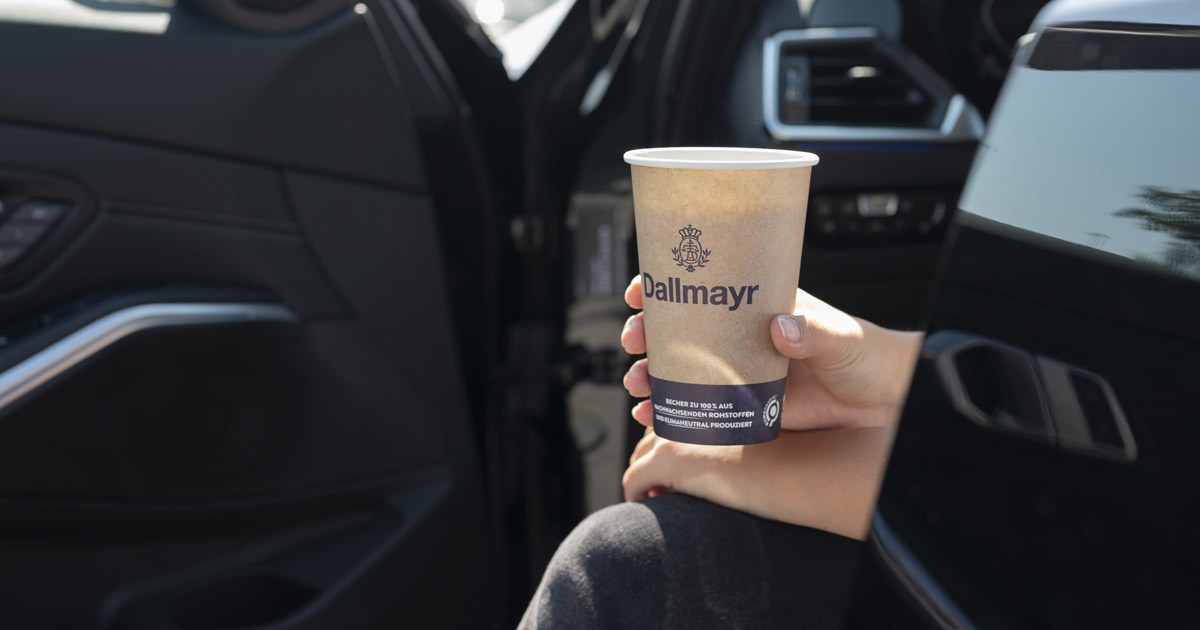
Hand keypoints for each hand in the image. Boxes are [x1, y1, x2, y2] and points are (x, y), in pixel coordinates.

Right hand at [618, 275, 921, 537]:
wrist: (883, 403)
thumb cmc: (867, 356)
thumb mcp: (842, 338)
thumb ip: (814, 332)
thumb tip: (781, 326)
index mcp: (759, 306)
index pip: (705, 285)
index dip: (667, 284)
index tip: (642, 289)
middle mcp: (741, 336)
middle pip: (679, 328)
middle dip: (647, 332)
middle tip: (636, 339)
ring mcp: (738, 371)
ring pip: (680, 368)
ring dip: (651, 373)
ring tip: (639, 383)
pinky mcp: (743, 406)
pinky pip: (697, 406)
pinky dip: (669, 409)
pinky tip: (652, 415)